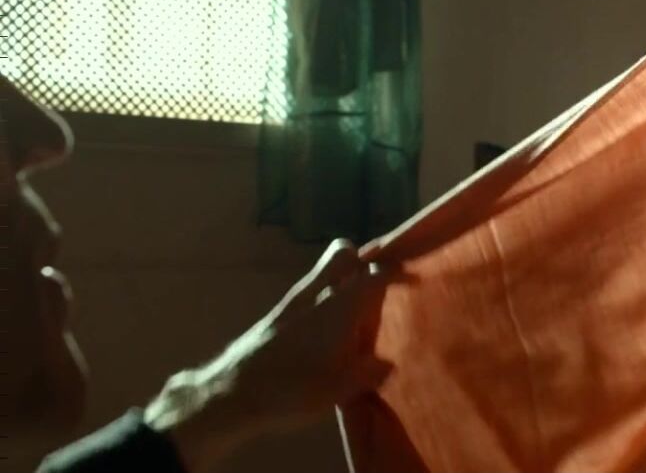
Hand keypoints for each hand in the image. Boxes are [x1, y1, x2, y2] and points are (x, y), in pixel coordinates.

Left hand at [143, 238, 396, 471]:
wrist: (230, 393)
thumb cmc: (291, 388)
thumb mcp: (338, 390)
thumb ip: (368, 373)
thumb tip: (387, 363)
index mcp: (339, 307)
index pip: (374, 273)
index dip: (396, 271)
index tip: (412, 279)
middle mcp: (316, 294)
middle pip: (343, 253)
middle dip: (364, 258)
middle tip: (380, 278)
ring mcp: (293, 301)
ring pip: (324, 271)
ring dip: (343, 277)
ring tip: (358, 305)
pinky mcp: (277, 314)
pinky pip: (310, 291)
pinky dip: (325, 296)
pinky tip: (329, 326)